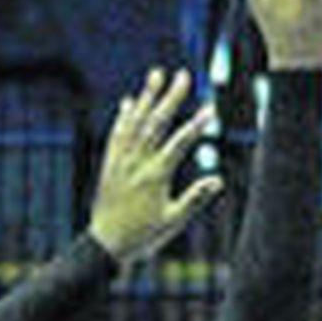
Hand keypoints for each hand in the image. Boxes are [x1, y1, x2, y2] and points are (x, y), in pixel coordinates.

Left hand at [89, 67, 223, 263]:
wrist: (104, 246)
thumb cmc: (142, 237)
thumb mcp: (172, 222)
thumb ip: (194, 199)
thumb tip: (217, 180)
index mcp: (155, 176)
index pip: (179, 144)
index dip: (196, 125)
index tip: (211, 109)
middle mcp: (136, 164)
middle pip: (156, 123)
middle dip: (171, 98)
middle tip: (183, 75)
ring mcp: (120, 162)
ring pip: (134, 123)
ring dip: (146, 97)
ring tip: (156, 74)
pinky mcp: (109, 166)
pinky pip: (117, 135)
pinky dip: (123, 117)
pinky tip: (128, 102)